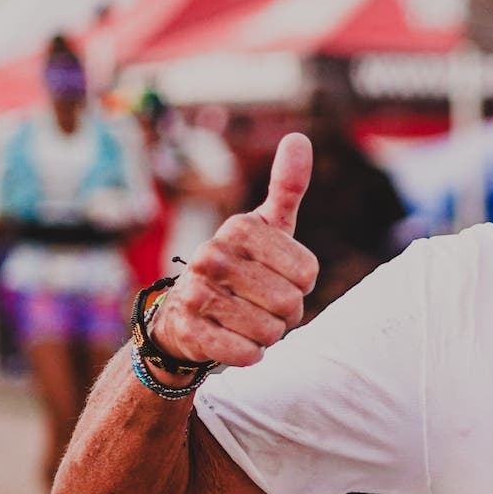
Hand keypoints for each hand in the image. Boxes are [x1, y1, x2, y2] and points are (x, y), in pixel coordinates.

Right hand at [149, 132, 318, 367]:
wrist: (184, 316)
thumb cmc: (240, 268)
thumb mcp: (265, 227)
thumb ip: (286, 187)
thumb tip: (299, 139)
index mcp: (239, 228)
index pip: (308, 273)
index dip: (301, 285)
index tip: (277, 278)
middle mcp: (212, 254)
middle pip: (290, 304)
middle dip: (285, 315)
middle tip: (262, 306)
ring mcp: (195, 292)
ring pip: (270, 331)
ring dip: (267, 336)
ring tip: (246, 322)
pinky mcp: (188, 329)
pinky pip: (244, 353)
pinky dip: (249, 355)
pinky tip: (234, 341)